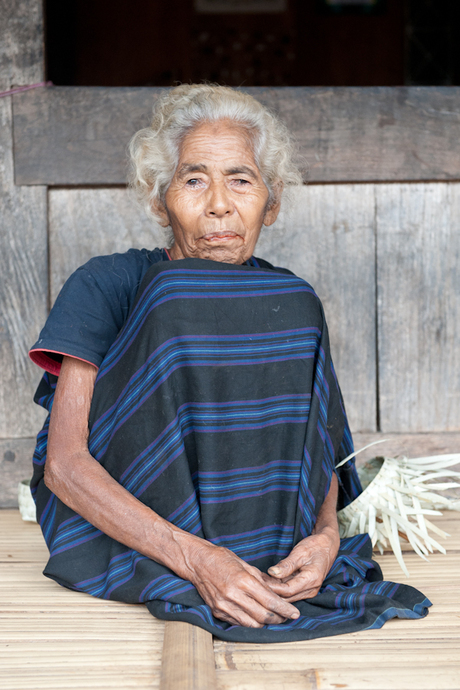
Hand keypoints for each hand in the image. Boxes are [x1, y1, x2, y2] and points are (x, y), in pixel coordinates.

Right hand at [182, 539, 300, 627]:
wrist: (197, 562)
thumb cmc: (221, 559)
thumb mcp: (244, 564)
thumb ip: (261, 579)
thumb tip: (278, 590)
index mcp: (243, 580)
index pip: (270, 601)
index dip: (284, 609)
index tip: (294, 613)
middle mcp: (234, 595)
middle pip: (263, 616)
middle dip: (278, 619)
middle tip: (286, 617)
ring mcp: (224, 605)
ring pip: (252, 624)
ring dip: (265, 623)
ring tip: (273, 618)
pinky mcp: (218, 612)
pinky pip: (239, 623)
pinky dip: (250, 622)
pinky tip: (256, 617)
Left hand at [266, 527, 339, 601]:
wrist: (327, 546)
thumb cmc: (315, 546)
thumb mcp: (300, 552)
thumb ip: (286, 565)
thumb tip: (272, 573)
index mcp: (311, 579)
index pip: (288, 590)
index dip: (273, 588)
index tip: (259, 582)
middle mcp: (311, 590)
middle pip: (287, 597)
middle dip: (271, 591)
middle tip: (255, 582)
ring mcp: (309, 591)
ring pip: (287, 597)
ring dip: (274, 590)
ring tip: (259, 581)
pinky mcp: (305, 590)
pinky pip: (290, 593)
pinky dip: (279, 588)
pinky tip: (268, 581)